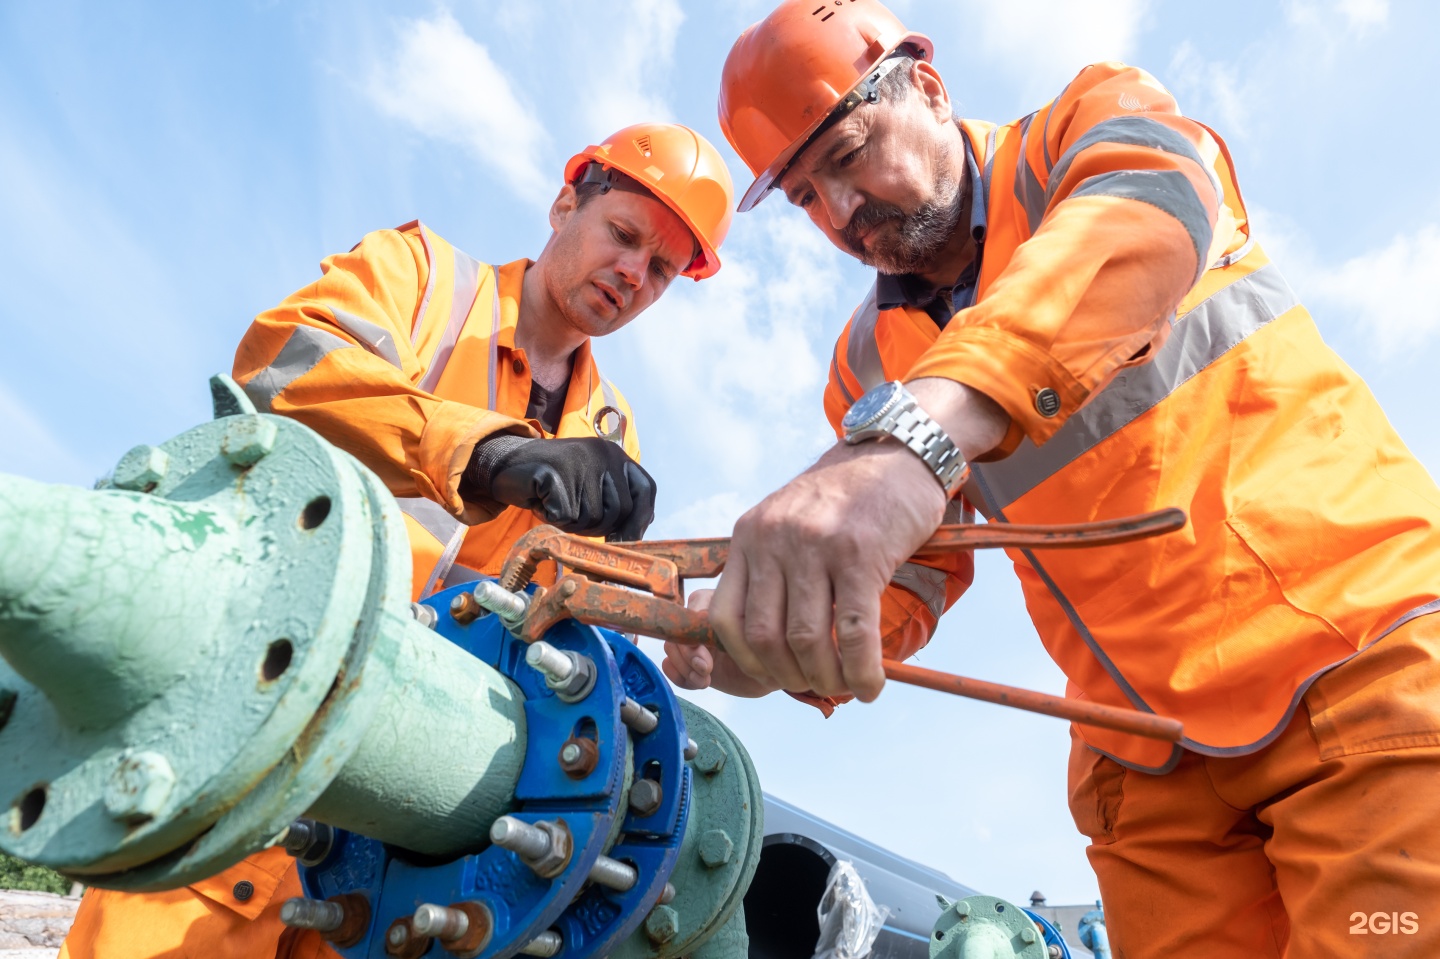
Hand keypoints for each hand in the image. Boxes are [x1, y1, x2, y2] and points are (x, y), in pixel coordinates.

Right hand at [466, 436, 656, 540]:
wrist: (505, 462)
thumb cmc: (550, 481)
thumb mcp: (589, 483)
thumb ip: (614, 499)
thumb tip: (640, 530)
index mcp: (615, 455)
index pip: (646, 489)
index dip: (639, 519)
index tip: (623, 539)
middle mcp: (603, 454)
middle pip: (619, 511)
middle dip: (596, 526)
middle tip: (570, 515)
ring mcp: (580, 461)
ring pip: (592, 518)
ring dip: (571, 523)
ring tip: (554, 503)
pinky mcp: (556, 473)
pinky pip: (566, 518)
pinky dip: (551, 519)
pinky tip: (541, 502)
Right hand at [661, 590, 780, 696]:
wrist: (764, 675)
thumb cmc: (766, 655)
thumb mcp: (762, 647)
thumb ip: (748, 639)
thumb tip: (722, 634)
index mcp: (721, 605)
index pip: (696, 607)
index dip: (697, 634)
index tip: (709, 660)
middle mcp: (702, 619)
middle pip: (678, 630)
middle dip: (688, 656)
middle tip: (706, 672)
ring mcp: (693, 640)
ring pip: (671, 647)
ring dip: (684, 668)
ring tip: (704, 681)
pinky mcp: (687, 660)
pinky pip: (668, 664)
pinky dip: (677, 676)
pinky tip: (696, 683)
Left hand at [708, 379, 1007, 701]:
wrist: (895, 451)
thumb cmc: (845, 500)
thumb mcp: (788, 523)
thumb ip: (770, 570)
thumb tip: (767, 648)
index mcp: (748, 536)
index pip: (723, 617)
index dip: (745, 661)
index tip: (772, 676)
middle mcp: (774, 540)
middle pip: (764, 638)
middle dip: (788, 677)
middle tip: (814, 686)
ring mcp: (816, 546)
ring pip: (807, 640)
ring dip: (826, 679)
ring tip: (845, 687)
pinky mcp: (860, 555)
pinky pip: (853, 633)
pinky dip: (862, 671)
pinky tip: (872, 684)